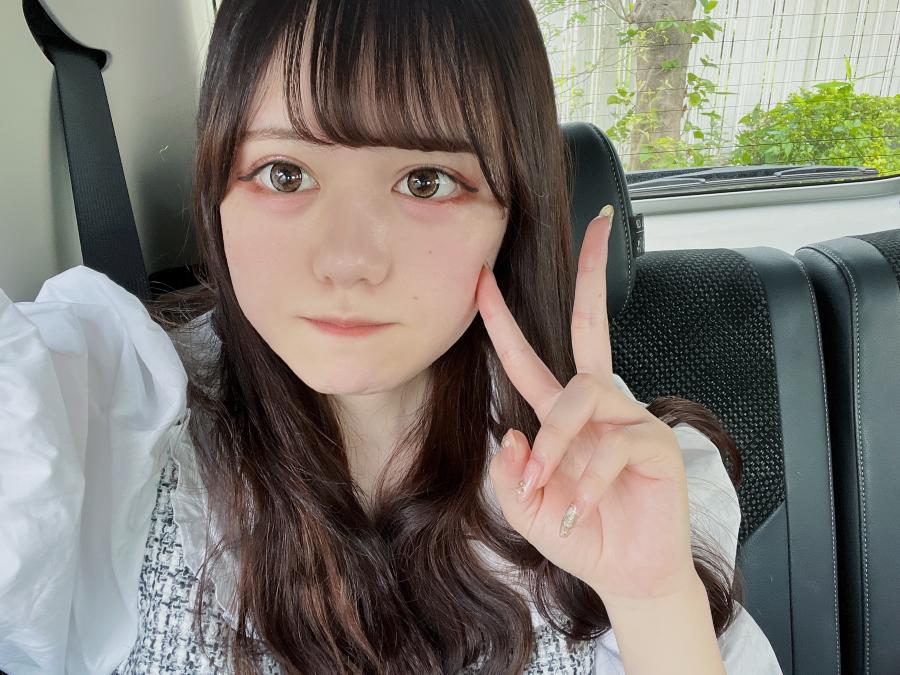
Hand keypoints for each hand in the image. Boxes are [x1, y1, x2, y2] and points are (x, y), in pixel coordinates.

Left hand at [476, 205, 698, 604]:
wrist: (626, 574)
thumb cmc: (579, 534)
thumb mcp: (526, 507)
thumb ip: (512, 473)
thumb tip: (517, 433)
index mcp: (561, 415)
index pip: (528, 359)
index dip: (503, 321)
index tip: (483, 279)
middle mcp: (597, 406)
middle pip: (591, 328)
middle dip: (593, 276)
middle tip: (600, 224)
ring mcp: (629, 418)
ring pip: (581, 398)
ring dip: (558, 446)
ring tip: (552, 491)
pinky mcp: (656, 442)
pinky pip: (611, 446)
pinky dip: (587, 481)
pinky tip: (583, 509)